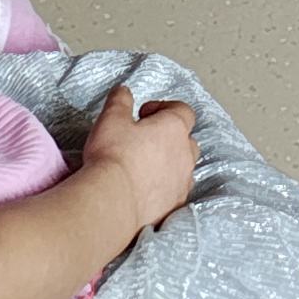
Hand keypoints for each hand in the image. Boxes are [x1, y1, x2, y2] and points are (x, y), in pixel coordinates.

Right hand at [79, 83, 196, 233]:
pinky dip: (164, 190)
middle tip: (145, 141)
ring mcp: (182, 183)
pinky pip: (175, 193)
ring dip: (168, 165)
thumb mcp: (111, 118)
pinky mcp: (174, 206)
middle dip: (169, 138)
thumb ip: (120, 100)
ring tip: (143, 168)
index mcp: (174, 128)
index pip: (183, 110)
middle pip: (187, 140)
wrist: (113, 200)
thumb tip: (124, 92)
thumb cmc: (114, 157)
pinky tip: (144, 191)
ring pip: (183, 169)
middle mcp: (184, 155)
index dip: (164, 108)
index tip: (144, 114)